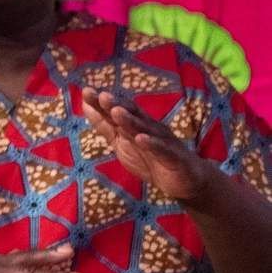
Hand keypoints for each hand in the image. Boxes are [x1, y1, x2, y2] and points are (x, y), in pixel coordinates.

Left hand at [80, 87, 215, 202]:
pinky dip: (152, 143)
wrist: (187, 180)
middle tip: (102, 95)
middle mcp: (150, 128)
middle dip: (116, 105)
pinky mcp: (173, 157)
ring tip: (117, 111)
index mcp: (137, 125)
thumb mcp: (122, 142)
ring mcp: (162, 141)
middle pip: (131, 115)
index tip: (86, 92)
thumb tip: (86, 106)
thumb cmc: (150, 158)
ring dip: (131, 120)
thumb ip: (105, 125)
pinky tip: (141, 138)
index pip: (119, 110)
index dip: (103, 102)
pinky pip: (161, 149)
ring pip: (145, 129)